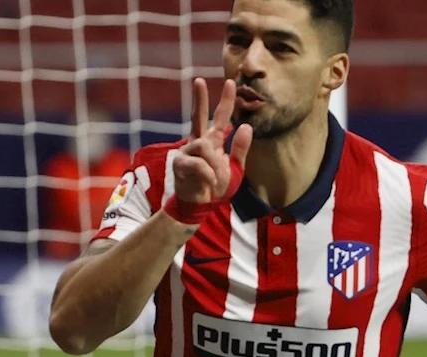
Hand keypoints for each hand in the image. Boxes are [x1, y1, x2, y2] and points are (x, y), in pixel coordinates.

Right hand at [171, 78, 253, 203]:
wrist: (200, 206)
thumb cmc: (215, 187)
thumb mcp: (235, 169)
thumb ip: (240, 149)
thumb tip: (246, 126)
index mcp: (212, 142)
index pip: (220, 118)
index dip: (225, 101)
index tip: (230, 82)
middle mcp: (198, 143)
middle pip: (197, 116)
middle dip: (199, 98)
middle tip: (199, 80)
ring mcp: (187, 151)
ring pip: (205, 147)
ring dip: (215, 165)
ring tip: (215, 179)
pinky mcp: (180, 163)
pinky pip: (199, 164)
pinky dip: (208, 174)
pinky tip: (208, 182)